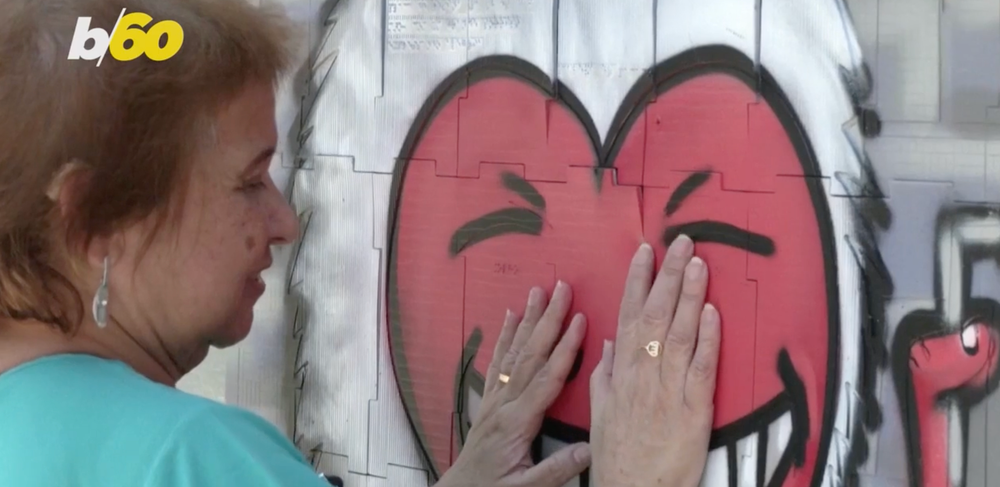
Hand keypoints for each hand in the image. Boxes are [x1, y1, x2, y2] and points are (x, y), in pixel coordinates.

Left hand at [438, 281, 591, 486]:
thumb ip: (557, 469)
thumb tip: (590, 448)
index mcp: (519, 422)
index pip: (547, 378)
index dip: (566, 348)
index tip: (581, 320)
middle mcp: (505, 404)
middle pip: (531, 354)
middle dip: (548, 319)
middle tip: (561, 288)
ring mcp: (496, 399)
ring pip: (514, 352)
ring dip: (528, 320)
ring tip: (538, 292)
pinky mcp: (490, 401)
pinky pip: (498, 362)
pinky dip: (505, 336)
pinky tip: (510, 317)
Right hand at [590, 235, 721, 486]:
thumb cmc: (618, 456)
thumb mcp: (600, 412)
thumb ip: (604, 376)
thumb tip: (609, 343)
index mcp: (620, 372)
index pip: (627, 315)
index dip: (637, 281)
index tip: (645, 251)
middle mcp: (642, 374)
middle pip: (655, 315)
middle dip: (668, 275)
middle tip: (681, 242)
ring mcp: (668, 390)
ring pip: (679, 333)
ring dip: (689, 295)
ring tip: (698, 263)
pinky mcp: (694, 409)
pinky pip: (702, 367)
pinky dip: (708, 338)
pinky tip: (713, 312)